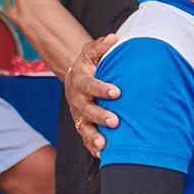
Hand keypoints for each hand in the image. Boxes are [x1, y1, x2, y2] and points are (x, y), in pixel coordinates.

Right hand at [65, 34, 119, 157]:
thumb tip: (114, 37)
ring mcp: (79, 116)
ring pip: (85, 128)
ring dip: (94, 137)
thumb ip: (101, 45)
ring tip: (105, 144)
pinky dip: (93, 148)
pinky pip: (86, 140)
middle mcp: (78, 101)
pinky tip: (105, 156)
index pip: (90, 85)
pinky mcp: (83, 126)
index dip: (102, 88)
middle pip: (87, 110)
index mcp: (80, 81)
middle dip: (100, 116)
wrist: (76, 79)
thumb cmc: (89, 64)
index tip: (117, 92)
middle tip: (115, 121)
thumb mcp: (91, 52)